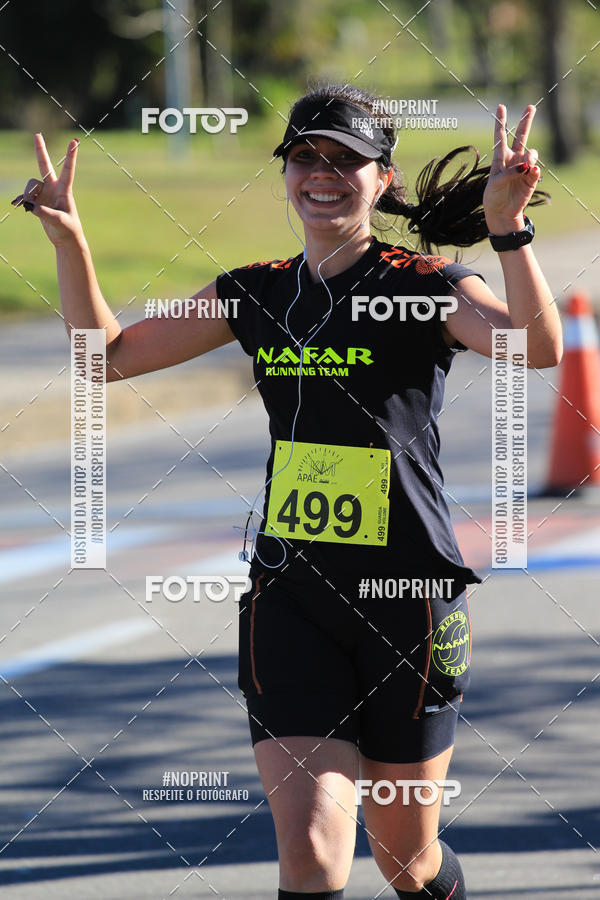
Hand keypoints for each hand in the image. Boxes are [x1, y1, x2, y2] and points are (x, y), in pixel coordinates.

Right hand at [11, 134, 82, 246]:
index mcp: (64, 190)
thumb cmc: (68, 230)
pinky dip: (21, 200)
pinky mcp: (38, 200)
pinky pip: (25, 196)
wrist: (65, 239)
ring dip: (27, 196)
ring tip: (29, 208)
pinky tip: (16, 205)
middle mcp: (54, 188)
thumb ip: (44, 212)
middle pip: (45, 166)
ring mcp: (44, 193)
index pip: (67, 170)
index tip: (74, 142)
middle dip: (40, 150)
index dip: (70, 156)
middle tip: (37, 135)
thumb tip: (29, 205)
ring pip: (30, 186)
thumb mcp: (59, 221)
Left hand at [483, 104, 539, 233]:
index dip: (501, 122)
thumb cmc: (494, 197)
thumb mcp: (495, 184)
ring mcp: (523, 168)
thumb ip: (508, 173)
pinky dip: (534, 170)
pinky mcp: (531, 179)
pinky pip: (536, 170)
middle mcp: (513, 159)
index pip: (500, 137)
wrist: (502, 212)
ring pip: (531, 153)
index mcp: (500, 158)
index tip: (501, 107)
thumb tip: (526, 167)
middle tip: (531, 107)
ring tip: (528, 163)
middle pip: (521, 136)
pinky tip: (532, 171)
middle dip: (526, 122)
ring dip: (531, 155)